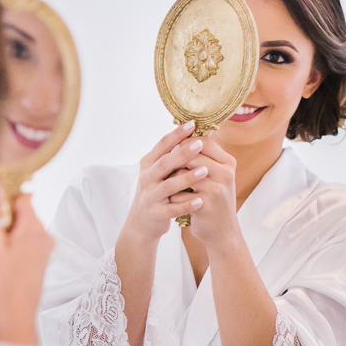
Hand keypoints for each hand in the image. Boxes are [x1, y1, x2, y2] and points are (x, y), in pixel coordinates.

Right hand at [0, 186, 53, 344]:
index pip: (22, 195)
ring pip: (20, 231)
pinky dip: (8, 250)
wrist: (13, 317)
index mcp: (34, 228)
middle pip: (21, 214)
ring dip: (3, 237)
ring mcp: (44, 251)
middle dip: (1, 220)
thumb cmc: (0, 283)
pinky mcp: (39, 263)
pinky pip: (22, 246)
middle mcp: (44, 236)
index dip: (4, 196)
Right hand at [119, 120, 207, 244]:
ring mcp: (150, 196)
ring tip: (205, 171)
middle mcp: (147, 178)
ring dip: (187, 178)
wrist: (141, 222)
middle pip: (165, 163)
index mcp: (148, 164)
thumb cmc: (155, 192)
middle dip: (182, 153)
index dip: (176, 134)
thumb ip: (169, 156)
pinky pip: (172, 209)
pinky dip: (186, 204)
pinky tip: (200, 201)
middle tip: (200, 143)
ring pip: (169, 185)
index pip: (162, 145)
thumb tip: (191, 134)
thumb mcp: (157, 172)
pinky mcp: (156, 213)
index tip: (192, 123)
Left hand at [172, 137, 238, 249]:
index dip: (185, 143)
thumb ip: (202, 159)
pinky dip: (172, 198)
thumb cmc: (213, 201)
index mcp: (228, 163)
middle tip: (168, 172)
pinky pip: (178, 194)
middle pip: (191, 155)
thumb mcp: (215, 177)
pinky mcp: (205, 205)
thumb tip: (177, 138)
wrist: (222, 234)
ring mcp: (216, 189)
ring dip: (172, 180)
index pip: (204, 142)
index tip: (173, 151)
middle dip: (175, 162)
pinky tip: (175, 204)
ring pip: (182, 173)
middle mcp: (226, 174)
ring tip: (172, 189)